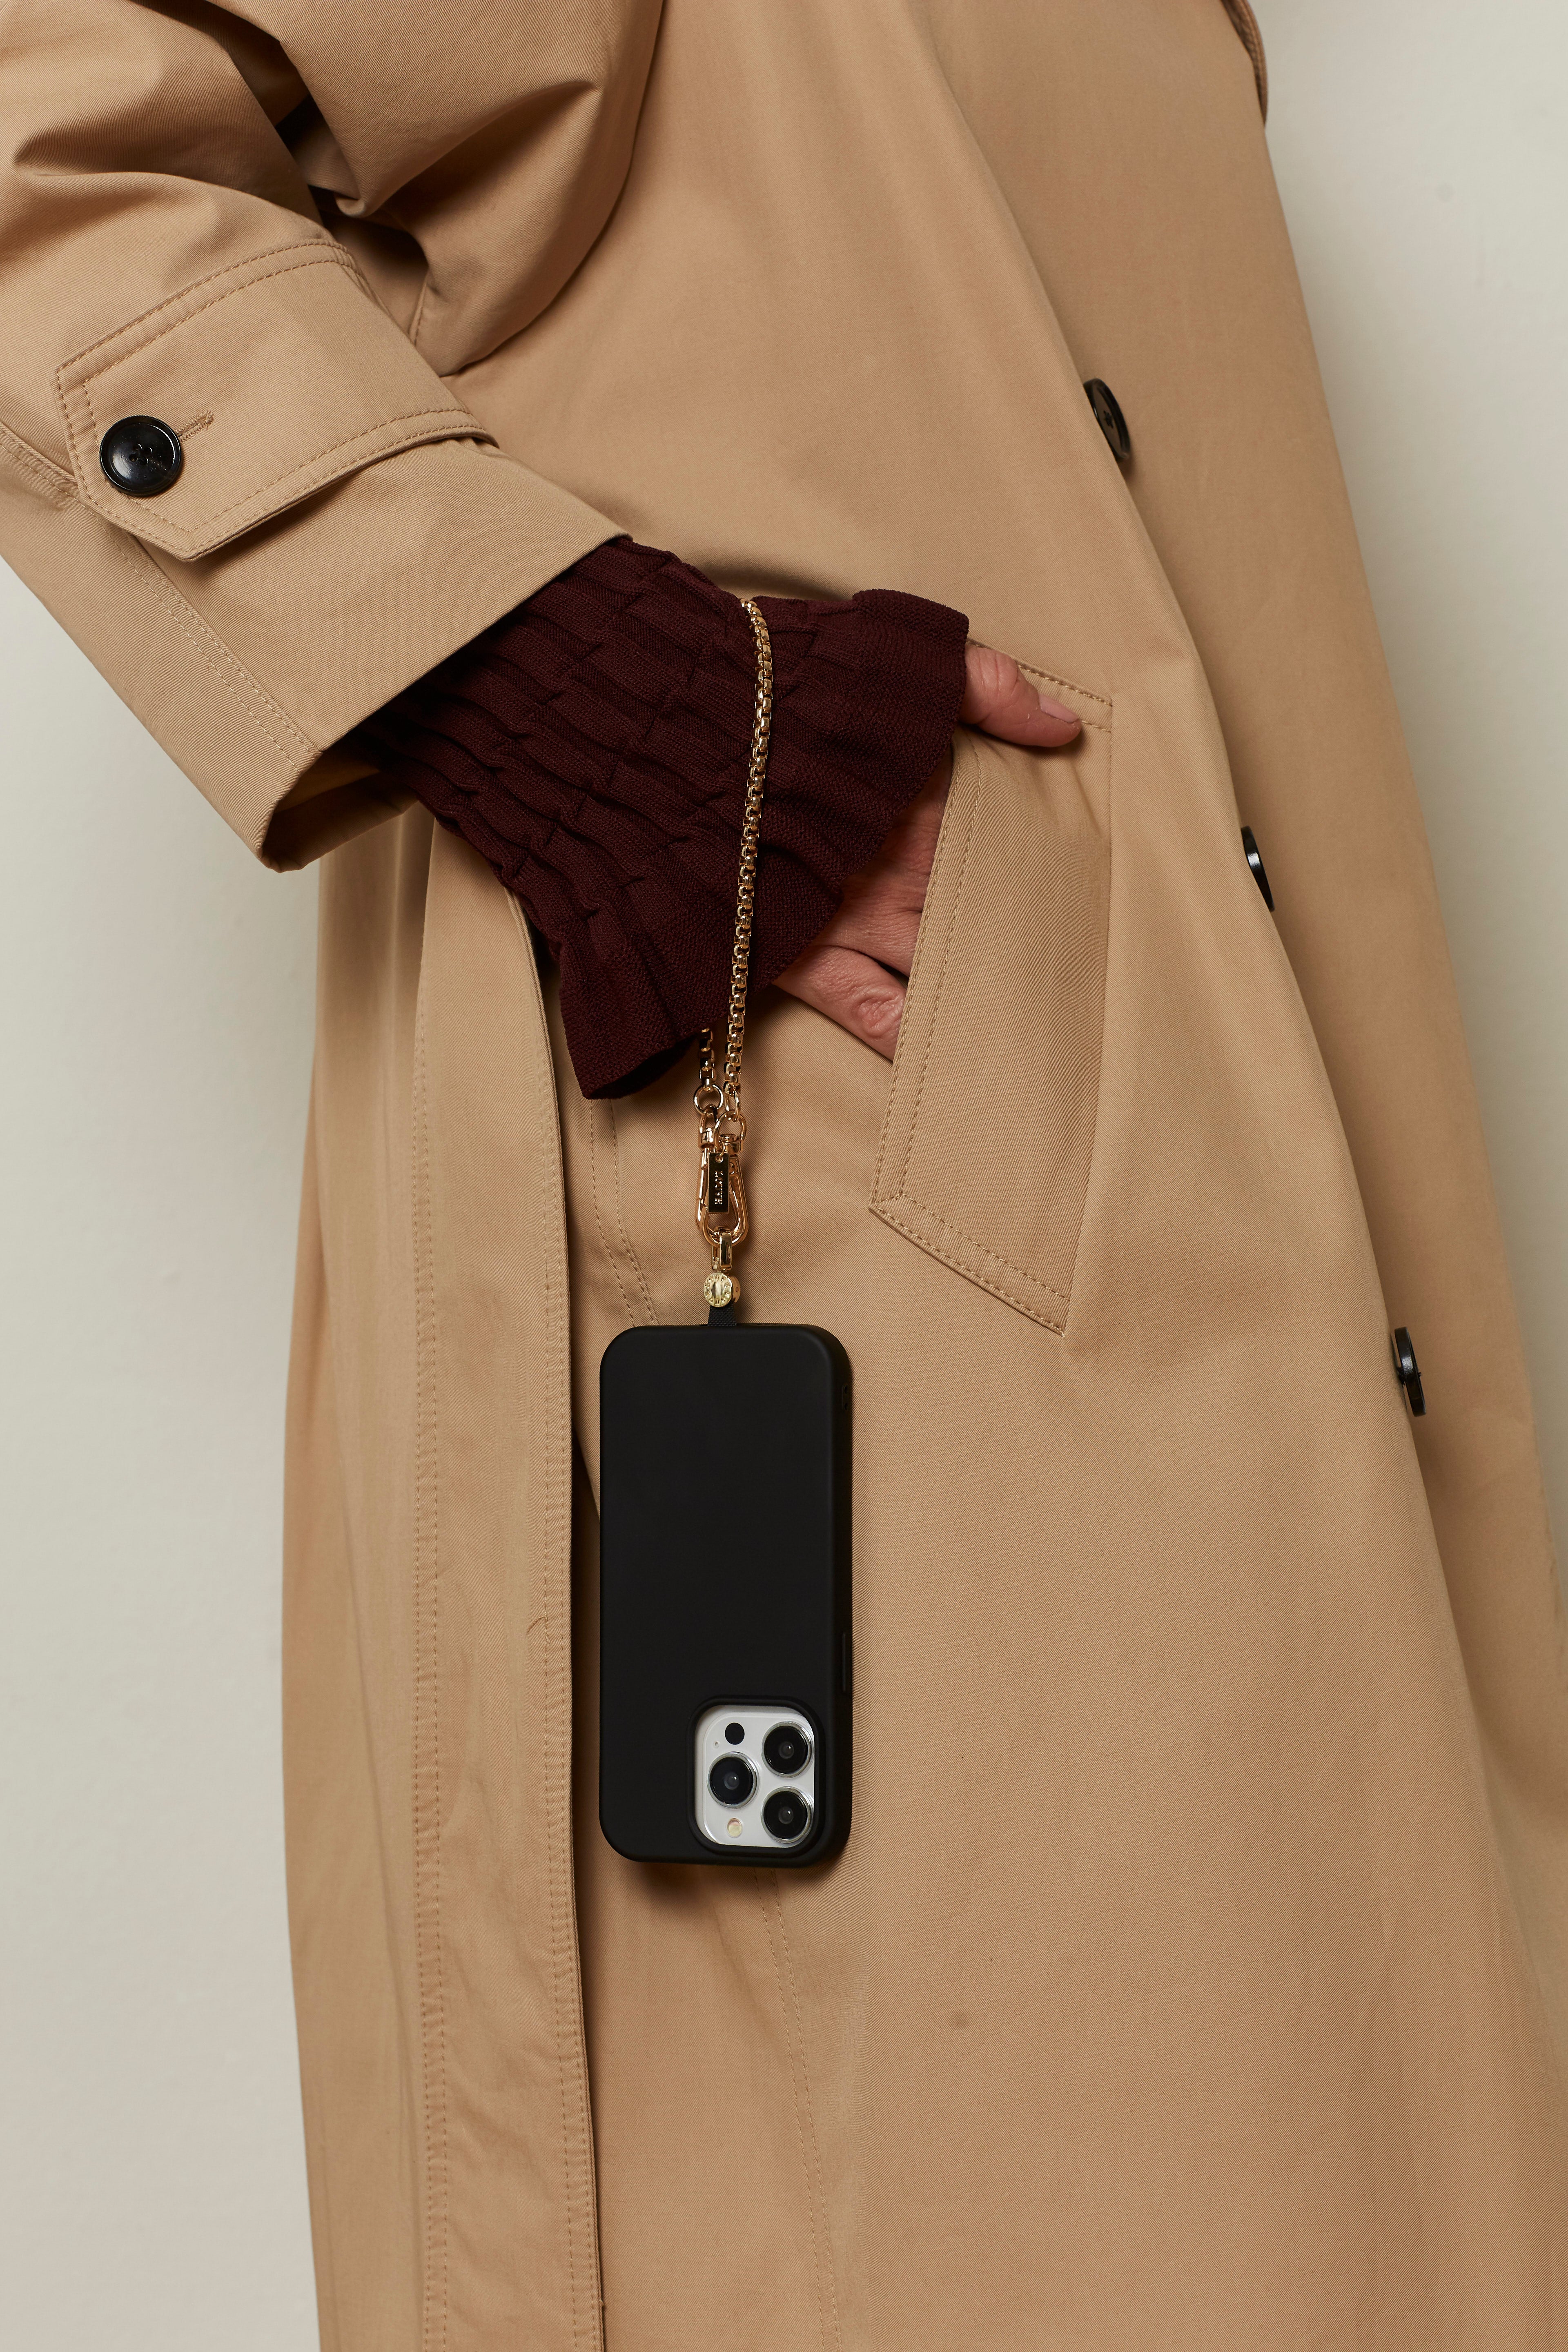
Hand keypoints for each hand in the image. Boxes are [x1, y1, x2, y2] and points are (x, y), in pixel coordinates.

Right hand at [775, 645, 1079, 1053]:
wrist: (658, 728)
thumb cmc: (770, 682)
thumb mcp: (887, 653)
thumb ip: (984, 682)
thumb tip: (1065, 729)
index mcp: (925, 794)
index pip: (1008, 840)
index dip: (1049, 864)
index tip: (1093, 886)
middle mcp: (900, 864)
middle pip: (983, 914)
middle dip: (1025, 940)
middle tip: (1082, 975)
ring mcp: (851, 917)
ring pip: (940, 971)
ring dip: (980, 994)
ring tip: (1033, 1029)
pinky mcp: (800, 955)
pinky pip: (871, 1010)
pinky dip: (909, 1034)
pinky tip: (945, 1049)